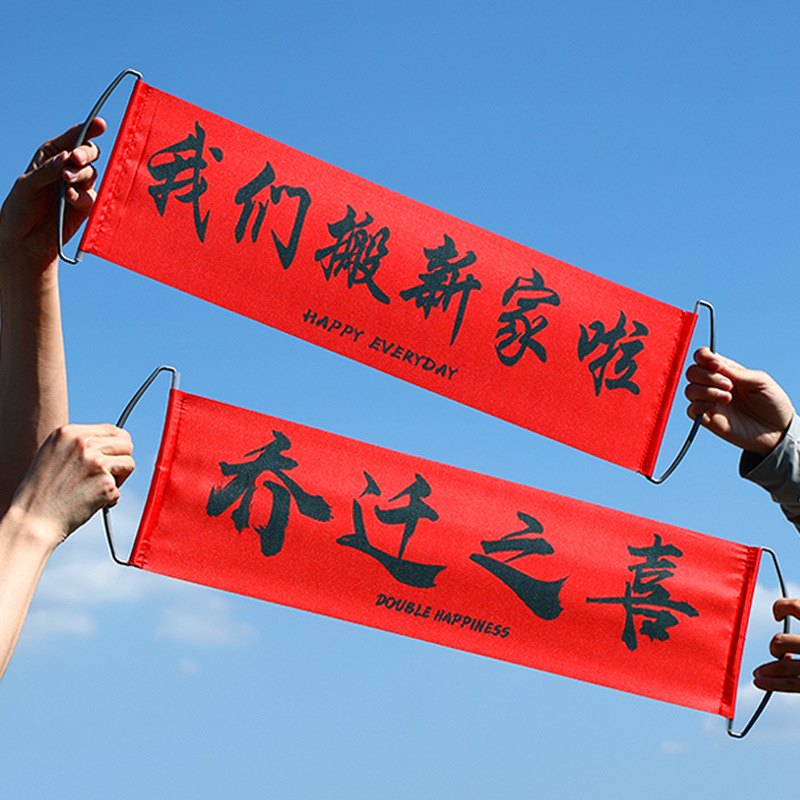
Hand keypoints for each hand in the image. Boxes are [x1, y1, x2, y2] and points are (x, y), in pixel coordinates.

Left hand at [0, 118, 105, 269]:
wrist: (25, 238)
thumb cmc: (21, 206)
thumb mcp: (27, 184)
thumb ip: (48, 170)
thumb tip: (68, 158)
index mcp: (53, 155)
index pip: (74, 138)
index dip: (88, 129)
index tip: (100, 124)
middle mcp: (69, 168)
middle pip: (89, 154)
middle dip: (85, 154)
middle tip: (75, 159)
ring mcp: (80, 187)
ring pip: (92, 174)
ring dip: (80, 176)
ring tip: (65, 183)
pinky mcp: (87, 206)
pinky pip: (91, 197)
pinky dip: (81, 196)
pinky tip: (69, 199)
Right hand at [8, 423, 133, 548]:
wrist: (31, 520)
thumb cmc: (40, 492)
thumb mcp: (52, 454)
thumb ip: (79, 444)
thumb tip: (110, 443)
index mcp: (69, 432)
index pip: (112, 430)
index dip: (117, 446)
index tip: (112, 457)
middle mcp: (83, 443)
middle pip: (126, 444)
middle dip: (121, 461)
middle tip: (108, 476)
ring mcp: (96, 462)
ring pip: (129, 464)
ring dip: (118, 479)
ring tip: (96, 489)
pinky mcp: (105, 483)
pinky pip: (120, 490)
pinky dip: (109, 499)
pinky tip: (89, 503)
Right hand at [684, 347, 793, 456]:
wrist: (777, 430)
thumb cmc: (772, 403)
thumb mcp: (762, 382)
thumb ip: (739, 373)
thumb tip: (717, 366)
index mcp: (726, 371)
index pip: (702, 356)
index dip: (704, 357)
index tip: (717, 366)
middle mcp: (714, 385)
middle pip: (692, 372)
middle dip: (708, 377)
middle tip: (730, 387)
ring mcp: (709, 402)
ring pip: (689, 390)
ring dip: (707, 392)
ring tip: (728, 399)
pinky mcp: (708, 419)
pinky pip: (691, 410)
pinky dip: (699, 406)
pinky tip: (715, 408)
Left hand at [753, 598, 799, 691]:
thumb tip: (782, 610)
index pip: (797, 607)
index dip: (782, 607)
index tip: (776, 614)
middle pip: (783, 641)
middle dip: (776, 645)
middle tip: (777, 650)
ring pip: (785, 666)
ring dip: (767, 669)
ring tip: (758, 672)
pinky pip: (794, 684)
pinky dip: (773, 684)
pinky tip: (759, 682)